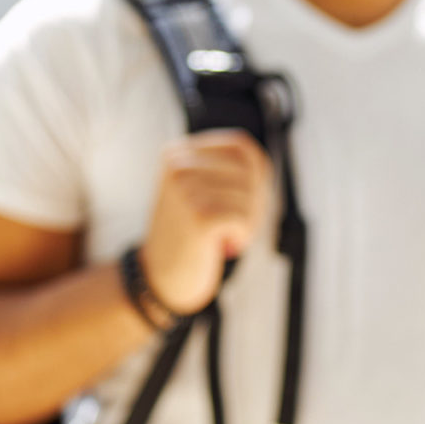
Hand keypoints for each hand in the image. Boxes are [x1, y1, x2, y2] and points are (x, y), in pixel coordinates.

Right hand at [139, 130, 270, 317]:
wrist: (161, 278)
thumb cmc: (189, 235)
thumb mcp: (201, 192)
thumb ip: (228, 172)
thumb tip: (263, 165)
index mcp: (178, 153)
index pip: (240, 145)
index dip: (259, 173)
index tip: (251, 199)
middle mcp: (178, 166)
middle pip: (250, 172)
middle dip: (257, 202)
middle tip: (240, 226)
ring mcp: (185, 190)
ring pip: (250, 196)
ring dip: (249, 222)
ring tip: (227, 236)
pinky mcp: (198, 216)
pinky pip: (245, 218)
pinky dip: (243, 235)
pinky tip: (225, 245)